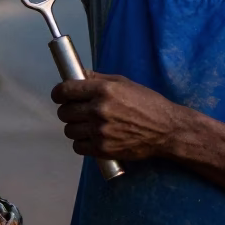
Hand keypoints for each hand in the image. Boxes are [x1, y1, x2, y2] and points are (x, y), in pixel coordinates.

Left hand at [52, 73, 182, 161]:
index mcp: (104, 90)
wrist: (166, 130)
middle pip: (64, 111)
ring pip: (69, 130)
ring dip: (74, 127)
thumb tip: (78, 74)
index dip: (59, 93)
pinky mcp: (103, 149)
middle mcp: (99, 110)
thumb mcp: (124, 83)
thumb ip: (98, 78)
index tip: (60, 95)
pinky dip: (81, 143)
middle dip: (67, 110)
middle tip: (77, 110)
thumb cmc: (148, 103)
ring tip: (86, 124)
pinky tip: (91, 137)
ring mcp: (100, 131)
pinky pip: (78, 147)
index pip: (66, 90)